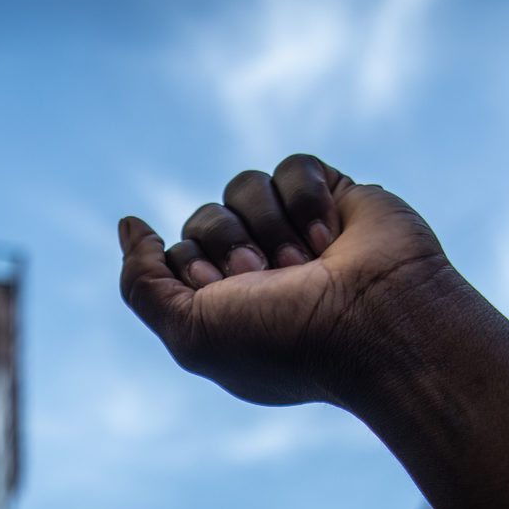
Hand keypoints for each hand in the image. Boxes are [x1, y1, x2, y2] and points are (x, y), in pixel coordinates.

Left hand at [119, 154, 455, 404]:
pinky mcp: (335, 199)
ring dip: (269, 224)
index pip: (179, 257)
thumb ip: (141, 283)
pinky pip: (293, 167)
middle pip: (206, 218)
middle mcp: (261, 271)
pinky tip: (331, 236)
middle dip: (230, 244)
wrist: (377, 323)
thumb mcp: (189, 332)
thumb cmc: (285, 340)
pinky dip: (307, 199)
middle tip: (268, 277)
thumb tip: (131, 225)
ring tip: (305, 261)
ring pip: (244, 186)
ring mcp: (298, 233)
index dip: (196, 269)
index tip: (230, 295)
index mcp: (229, 307)